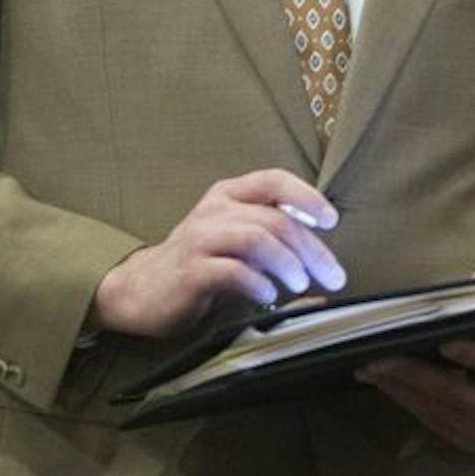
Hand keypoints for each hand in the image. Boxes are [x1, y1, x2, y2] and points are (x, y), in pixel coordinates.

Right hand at [90, 168, 343, 338]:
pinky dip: (258, 283)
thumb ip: (271, 238)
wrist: (142, 289)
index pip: (273, 181)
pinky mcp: (190, 270)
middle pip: (275, 220)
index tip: (330, 220)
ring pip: (257, 239)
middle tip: (332, 276)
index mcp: (228, 195)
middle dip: (311, 249)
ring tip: (299, 283)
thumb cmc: (199, 264)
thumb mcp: (236, 241)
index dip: (306, 197)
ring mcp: (199, 239)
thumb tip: (319, 255)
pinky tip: (268, 294)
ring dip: (287, 263)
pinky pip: (233, 271)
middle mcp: (214, 210)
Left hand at [356, 319, 474, 452]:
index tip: (442, 341)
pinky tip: (384, 380)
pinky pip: (430, 418)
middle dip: (410, 372)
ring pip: (435, 407)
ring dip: (398, 386)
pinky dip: (405, 398)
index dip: (470, 354)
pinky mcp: (468, 439)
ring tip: (369, 366)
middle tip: (376, 355)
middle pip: (452, 390)